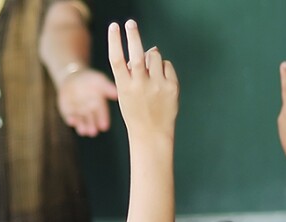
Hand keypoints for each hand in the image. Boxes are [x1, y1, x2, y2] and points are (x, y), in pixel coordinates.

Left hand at [57, 69, 117, 136]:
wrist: (72, 77)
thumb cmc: (89, 79)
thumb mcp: (99, 81)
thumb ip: (107, 87)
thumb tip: (117, 93)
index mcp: (99, 105)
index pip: (102, 113)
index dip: (103, 119)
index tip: (104, 126)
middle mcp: (90, 112)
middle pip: (92, 121)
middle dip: (92, 126)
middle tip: (93, 132)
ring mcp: (80, 114)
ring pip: (82, 122)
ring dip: (82, 127)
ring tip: (83, 131)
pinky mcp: (69, 113)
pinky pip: (70, 117)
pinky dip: (71, 120)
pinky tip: (70, 121)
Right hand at [108, 20, 178, 140]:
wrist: (151, 134)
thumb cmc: (136, 111)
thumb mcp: (126, 93)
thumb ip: (133, 71)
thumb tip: (150, 48)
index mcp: (124, 87)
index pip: (117, 59)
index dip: (115, 41)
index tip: (114, 26)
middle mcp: (140, 85)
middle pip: (137, 54)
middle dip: (133, 35)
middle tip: (130, 23)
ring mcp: (157, 86)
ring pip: (155, 56)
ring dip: (152, 57)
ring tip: (150, 72)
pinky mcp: (171, 87)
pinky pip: (167, 65)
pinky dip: (163, 68)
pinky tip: (160, 81)